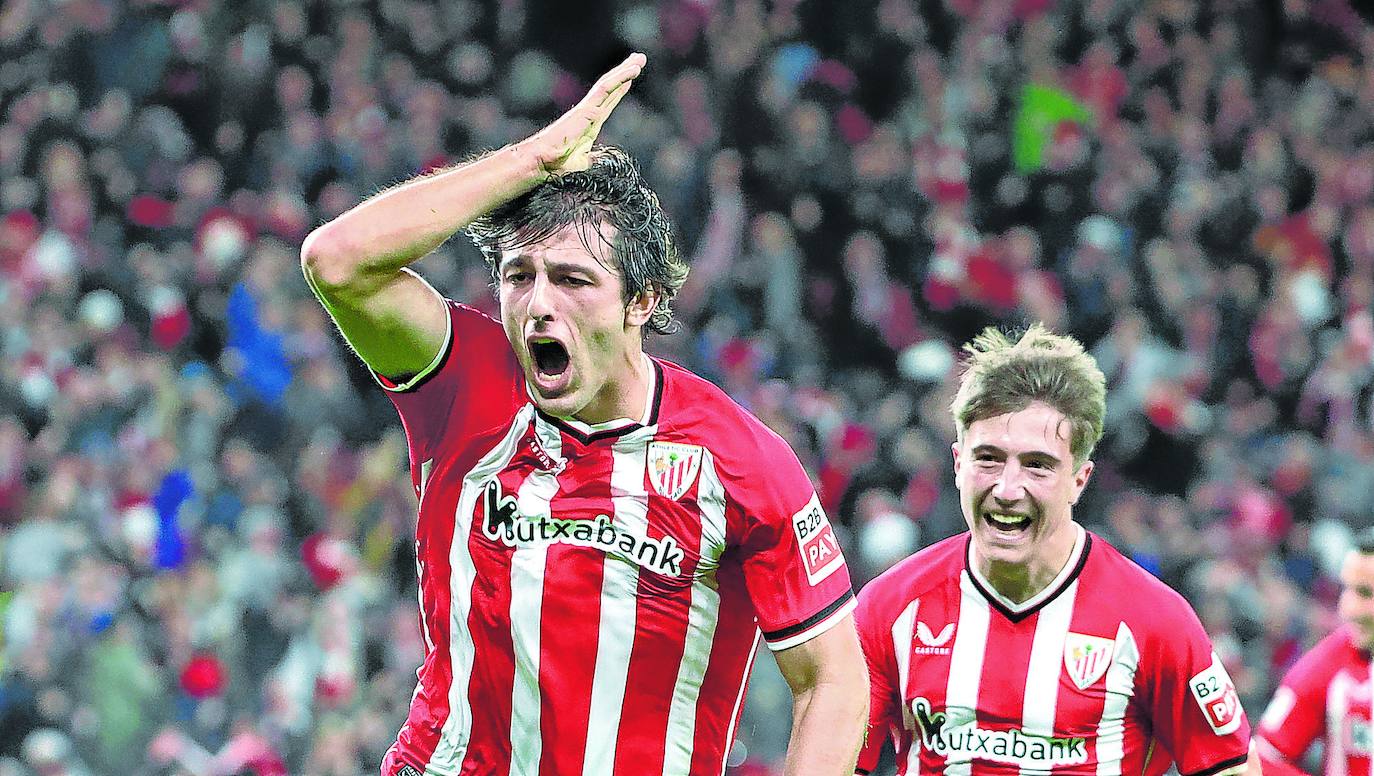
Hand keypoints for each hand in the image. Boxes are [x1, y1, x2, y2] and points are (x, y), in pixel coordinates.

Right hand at [521, 53, 645, 176]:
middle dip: (624, 73)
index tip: (630, 78)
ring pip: (609, 84)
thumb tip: (599, 163)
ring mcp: (588, 109)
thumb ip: (593, 159)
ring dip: (625, 70)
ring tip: (640, 59)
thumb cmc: (557, 165)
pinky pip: (606, 89)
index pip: (608, 101)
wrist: (543, 162)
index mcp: (590, 124)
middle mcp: (590, 112)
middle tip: (639, 59)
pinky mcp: (587, 109)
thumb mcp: (583, 163)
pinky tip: (633, 70)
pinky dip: (620, 78)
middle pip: (610, 88)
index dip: (619, 89)